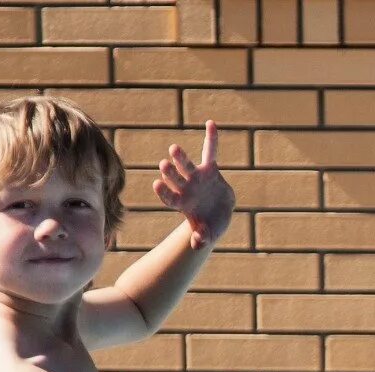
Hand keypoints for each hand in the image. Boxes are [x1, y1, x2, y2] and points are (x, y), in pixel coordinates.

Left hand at [155, 121, 234, 250]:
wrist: (217, 214)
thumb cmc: (209, 226)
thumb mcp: (208, 234)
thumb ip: (202, 238)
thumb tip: (198, 244)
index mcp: (181, 203)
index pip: (170, 197)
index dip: (164, 192)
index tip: (157, 185)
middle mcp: (185, 187)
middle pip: (175, 178)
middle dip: (170, 173)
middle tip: (163, 165)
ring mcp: (196, 177)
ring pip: (186, 165)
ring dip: (180, 157)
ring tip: (173, 148)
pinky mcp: (210, 170)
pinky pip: (211, 152)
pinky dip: (212, 138)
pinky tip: (211, 123)